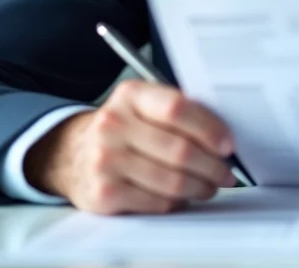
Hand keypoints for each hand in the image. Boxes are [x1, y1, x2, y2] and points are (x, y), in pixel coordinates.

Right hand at [25, 80, 238, 213]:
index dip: (209, 128)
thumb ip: (177, 112)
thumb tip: (222, 135)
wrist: (71, 154)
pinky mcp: (104, 193)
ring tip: (209, 186)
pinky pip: (157, 202)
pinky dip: (178, 202)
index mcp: (130, 95)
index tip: (227, 144)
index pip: (177, 108)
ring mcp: (106, 160)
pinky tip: (183, 197)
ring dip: (201, 187)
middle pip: (179, 150)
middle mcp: (113, 124)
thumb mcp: (142, 106)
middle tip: (226, 173)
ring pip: (172, 181)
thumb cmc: (121, 130)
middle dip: (212, 166)